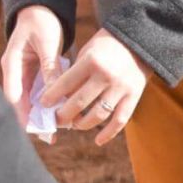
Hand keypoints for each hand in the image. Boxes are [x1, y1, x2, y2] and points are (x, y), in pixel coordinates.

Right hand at [0, 5, 63, 126]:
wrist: (42, 9)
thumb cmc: (42, 22)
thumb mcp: (47, 43)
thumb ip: (50, 66)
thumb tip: (55, 92)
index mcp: (12, 63)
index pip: (14, 94)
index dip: (22, 113)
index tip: (32, 129)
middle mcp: (16, 71)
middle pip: (21, 102)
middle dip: (33, 120)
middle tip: (48, 137)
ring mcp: (25, 74)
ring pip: (31, 100)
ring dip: (41, 115)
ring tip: (54, 133)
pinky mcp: (35, 74)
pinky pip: (40, 94)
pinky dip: (48, 105)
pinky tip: (58, 117)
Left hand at [42, 28, 149, 145]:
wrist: (139, 42)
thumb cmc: (107, 46)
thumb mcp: (87, 52)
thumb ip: (75, 74)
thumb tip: (59, 99)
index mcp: (91, 62)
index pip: (65, 84)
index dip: (51, 97)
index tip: (43, 105)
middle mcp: (105, 76)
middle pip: (79, 103)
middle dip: (63, 115)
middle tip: (56, 120)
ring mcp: (121, 88)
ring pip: (97, 115)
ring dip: (82, 124)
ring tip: (75, 125)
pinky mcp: (134, 96)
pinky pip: (120, 120)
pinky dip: (108, 134)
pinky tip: (98, 141)